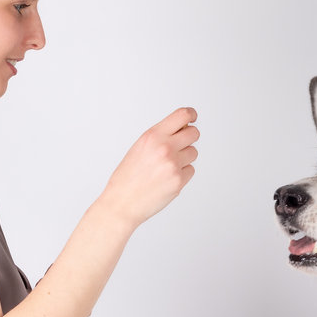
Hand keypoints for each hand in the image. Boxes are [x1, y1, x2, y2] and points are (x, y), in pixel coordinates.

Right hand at [96, 107, 198, 229]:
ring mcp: (173, 165)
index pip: (182, 115)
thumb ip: (161, 136)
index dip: (191, 114)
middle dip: (189, 138)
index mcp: (153, 135)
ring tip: (165, 167)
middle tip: (179, 146)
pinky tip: (166, 179)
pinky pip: (190, 170)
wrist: (122, 202)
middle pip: (194, 133)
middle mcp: (165, 148)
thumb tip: (185, 128)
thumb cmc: (128, 176)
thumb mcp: (141, 147)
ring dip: (184, 158)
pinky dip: (182, 174)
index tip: (192, 117)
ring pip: (193, 152)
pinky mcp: (179, 181)